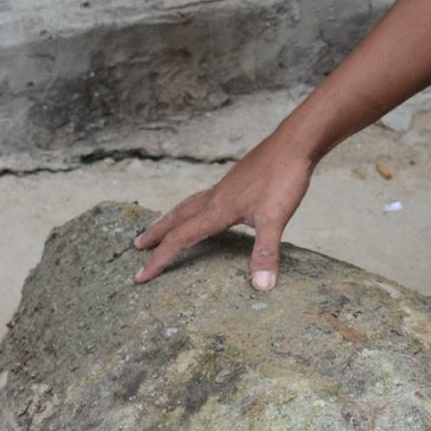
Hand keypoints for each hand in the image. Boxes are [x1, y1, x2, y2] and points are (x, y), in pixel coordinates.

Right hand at [132, 134, 315, 288]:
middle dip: (155, 235)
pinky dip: (192, 208)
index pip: (180, 239)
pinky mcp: (234, 182)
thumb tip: (261, 286)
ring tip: (160, 227)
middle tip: (137, 246)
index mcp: (217, 210)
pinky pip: (203, 198)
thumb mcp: (275, 219)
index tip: (140, 276)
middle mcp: (214, 198)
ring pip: (187, 205)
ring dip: (170, 218)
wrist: (293, 144)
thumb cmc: (283, 178)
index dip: (159, 259)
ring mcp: (223, 188)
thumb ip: (265, 252)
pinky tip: (203, 210)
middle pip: (176, 218)